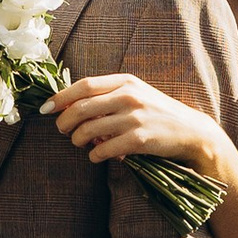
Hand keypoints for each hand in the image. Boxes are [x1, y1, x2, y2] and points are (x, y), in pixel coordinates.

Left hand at [47, 72, 226, 181]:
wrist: (191, 132)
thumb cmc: (156, 113)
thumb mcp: (135, 94)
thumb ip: (106, 95)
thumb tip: (66, 104)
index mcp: (125, 81)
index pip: (83, 85)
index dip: (60, 97)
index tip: (45, 108)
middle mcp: (128, 96)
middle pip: (80, 108)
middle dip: (64, 122)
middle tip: (62, 131)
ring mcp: (134, 118)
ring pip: (88, 130)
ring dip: (78, 141)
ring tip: (82, 144)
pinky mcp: (140, 140)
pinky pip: (103, 149)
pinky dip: (94, 155)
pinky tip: (97, 156)